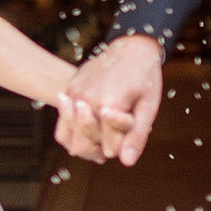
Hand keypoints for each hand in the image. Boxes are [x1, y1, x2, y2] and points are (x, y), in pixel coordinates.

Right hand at [63, 36, 165, 164]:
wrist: (131, 47)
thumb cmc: (144, 78)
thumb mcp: (148, 107)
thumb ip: (137, 135)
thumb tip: (126, 162)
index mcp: (110, 104)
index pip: (109, 147)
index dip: (121, 146)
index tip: (130, 132)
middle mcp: (87, 100)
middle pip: (84, 146)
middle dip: (100, 149)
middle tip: (115, 140)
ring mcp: (75, 94)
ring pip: (69, 139)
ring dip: (85, 144)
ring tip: (101, 138)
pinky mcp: (69, 90)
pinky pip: (62, 125)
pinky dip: (74, 133)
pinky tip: (89, 128)